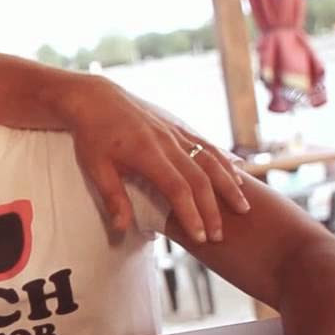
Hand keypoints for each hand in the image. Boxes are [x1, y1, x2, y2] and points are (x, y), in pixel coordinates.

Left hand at [62, 76, 249, 242]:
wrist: (95, 98)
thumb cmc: (92, 135)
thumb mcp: (95, 167)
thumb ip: (112, 197)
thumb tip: (122, 228)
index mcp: (147, 153)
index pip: (177, 189)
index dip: (191, 214)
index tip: (200, 236)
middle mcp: (167, 141)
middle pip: (199, 178)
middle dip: (212, 209)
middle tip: (219, 234)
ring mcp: (175, 131)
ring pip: (210, 159)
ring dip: (228, 184)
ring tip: (242, 207)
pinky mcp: (178, 125)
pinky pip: (206, 144)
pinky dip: (223, 160)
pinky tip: (237, 173)